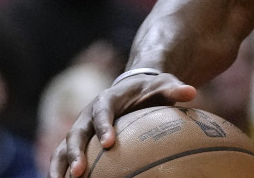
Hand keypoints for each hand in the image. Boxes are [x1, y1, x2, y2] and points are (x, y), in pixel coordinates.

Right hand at [48, 72, 196, 177]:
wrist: (134, 87)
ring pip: (64, 146)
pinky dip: (61, 170)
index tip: (109, 143)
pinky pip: (64, 156)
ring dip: (62, 165)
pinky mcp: (80, 139)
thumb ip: (175, 89)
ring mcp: (82, 127)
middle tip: (80, 172)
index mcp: (108, 98)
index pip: (102, 111)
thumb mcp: (164, 85)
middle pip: (77, 131)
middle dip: (75, 152)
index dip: (103, 126)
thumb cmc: (151, 89)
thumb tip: (192, 91)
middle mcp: (89, 112)